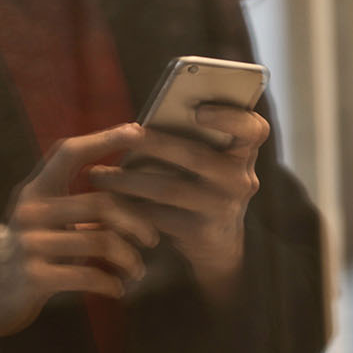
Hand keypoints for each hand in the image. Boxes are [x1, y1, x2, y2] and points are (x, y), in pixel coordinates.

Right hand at [0, 124, 160, 335]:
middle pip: (101, 203)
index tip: (138, 130)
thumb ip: (77, 200)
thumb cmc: (32, 252)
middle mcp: (30, 211)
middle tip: (153, 239)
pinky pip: (89, 276)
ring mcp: (29, 244)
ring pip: (102, 241)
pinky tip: (118, 288)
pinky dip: (111, 283)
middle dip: (137, 222)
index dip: (103, 138)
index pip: (68, 153)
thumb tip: (134, 183)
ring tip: (137, 270)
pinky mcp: (34, 276)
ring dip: (129, 259)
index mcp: (35, 190)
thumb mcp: (46, 219)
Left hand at [87, 104, 269, 306]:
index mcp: (244, 152)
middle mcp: (241, 179)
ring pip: (169, 188)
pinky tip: (107, 202)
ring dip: (129, 179)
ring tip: (98, 174)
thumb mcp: (211, 161)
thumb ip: (195, 139)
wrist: (217, 242)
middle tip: (124, 135)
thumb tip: (143, 123)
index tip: (198, 110)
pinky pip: (159, 217)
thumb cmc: (204, 185)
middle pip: (197, 156)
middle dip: (156, 143)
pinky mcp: (202, 232)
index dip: (229, 117)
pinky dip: (129, 209)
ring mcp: (223, 207)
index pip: (254, 129)